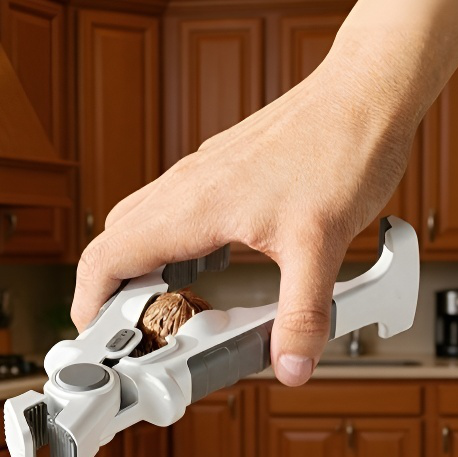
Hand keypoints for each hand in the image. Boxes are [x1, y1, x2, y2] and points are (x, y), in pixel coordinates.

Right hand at [71, 45, 415, 385]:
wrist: (368, 92)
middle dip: (113, 292)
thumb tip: (290, 364)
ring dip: (144, 268)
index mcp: (193, 205)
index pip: (106, 257)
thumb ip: (301, 314)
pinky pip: (175, 211)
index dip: (88, 303)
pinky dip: (174, 247)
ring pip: (143, 224)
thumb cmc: (342, 147)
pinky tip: (211, 266)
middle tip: (141, 330)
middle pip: (115, 243)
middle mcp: (187, 186)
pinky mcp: (224, 170)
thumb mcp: (321, 245)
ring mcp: (203, 174)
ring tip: (175, 305)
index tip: (98, 339)